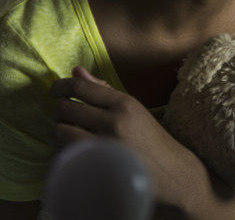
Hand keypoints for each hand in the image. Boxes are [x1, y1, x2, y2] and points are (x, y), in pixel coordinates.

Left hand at [50, 67, 201, 212]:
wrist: (169, 173)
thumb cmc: (149, 139)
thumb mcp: (132, 110)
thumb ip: (104, 91)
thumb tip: (76, 71)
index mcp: (125, 104)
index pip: (81, 88)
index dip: (61, 86)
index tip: (55, 90)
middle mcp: (113, 123)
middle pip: (65, 108)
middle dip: (61, 111)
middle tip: (67, 115)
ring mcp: (103, 146)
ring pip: (60, 131)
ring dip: (59, 131)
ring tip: (70, 134)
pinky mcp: (95, 167)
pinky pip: (64, 153)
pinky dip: (64, 150)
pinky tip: (77, 151)